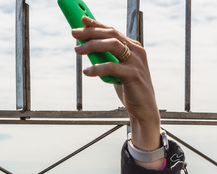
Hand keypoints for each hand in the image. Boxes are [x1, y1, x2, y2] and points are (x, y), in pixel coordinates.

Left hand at [72, 17, 162, 169]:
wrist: (142, 109)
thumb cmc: (128, 88)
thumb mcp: (115, 70)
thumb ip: (105, 58)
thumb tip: (85, 48)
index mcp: (132, 47)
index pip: (112, 31)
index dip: (96, 24)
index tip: (81, 21)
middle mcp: (136, 51)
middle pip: (111, 35)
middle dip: (91, 32)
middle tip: (74, 34)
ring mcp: (136, 62)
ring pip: (113, 45)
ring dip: (93, 46)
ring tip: (78, 51)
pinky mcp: (134, 75)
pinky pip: (113, 67)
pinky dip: (98, 68)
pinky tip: (87, 72)